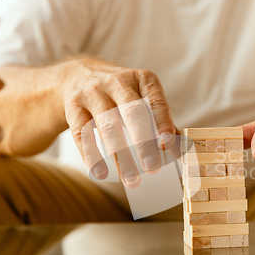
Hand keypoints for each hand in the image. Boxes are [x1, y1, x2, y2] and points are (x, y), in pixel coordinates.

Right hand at [60, 57, 176, 186]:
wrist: (78, 74)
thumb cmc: (121, 93)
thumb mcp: (142, 96)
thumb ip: (161, 120)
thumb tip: (181, 148)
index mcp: (142, 79)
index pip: (155, 101)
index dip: (162, 122)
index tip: (168, 145)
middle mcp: (117, 82)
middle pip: (131, 113)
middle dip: (143, 142)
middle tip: (152, 168)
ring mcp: (92, 93)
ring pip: (107, 126)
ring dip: (120, 156)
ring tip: (131, 179)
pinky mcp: (73, 106)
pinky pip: (81, 133)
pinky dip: (91, 155)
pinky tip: (100, 173)